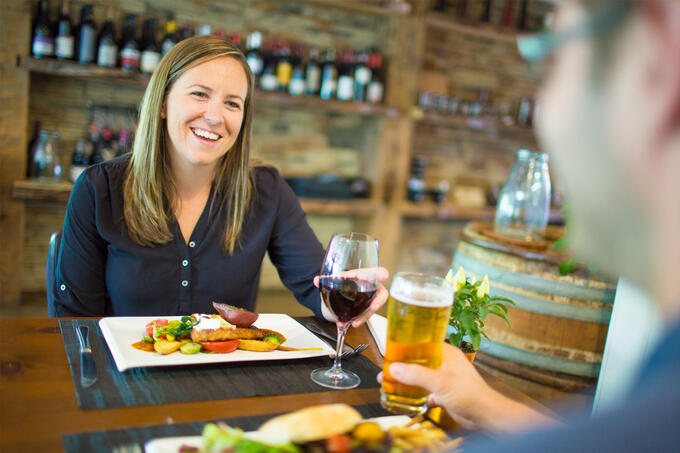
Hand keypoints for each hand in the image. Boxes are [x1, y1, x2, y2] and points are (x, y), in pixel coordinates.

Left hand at [314, 266, 388, 327]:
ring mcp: (370, 299)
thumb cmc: (344, 282)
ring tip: (355, 322)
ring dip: (365, 316)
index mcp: (363, 276)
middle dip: (377, 302)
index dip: (380, 273)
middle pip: (380, 294)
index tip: (384, 274)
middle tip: (372, 307)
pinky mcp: (367, 310)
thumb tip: (317, 280)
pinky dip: (360, 320)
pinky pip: (367, 315)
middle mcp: (371, 287)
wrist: (341, 292)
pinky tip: (352, 323)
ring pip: (373, 308)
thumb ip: (326, 280)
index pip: (374, 272)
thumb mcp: (336, 280)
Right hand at [378, 343, 555, 432]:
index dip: (406, 346)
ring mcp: (445, 378)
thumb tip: (394, 368)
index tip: (391, 349)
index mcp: (446, 353)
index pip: (422, 343)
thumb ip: (417, 374)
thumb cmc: (471, 394)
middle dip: (403, 366)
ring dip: (408, 380)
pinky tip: (407, 397)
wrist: (486, 417)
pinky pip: (426, 390)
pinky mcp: (445, 393)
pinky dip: (417, 393)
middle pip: (419, 361)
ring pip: (421, 376)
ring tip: (391, 383)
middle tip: (387, 370)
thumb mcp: (440, 381)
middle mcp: (445, 363)